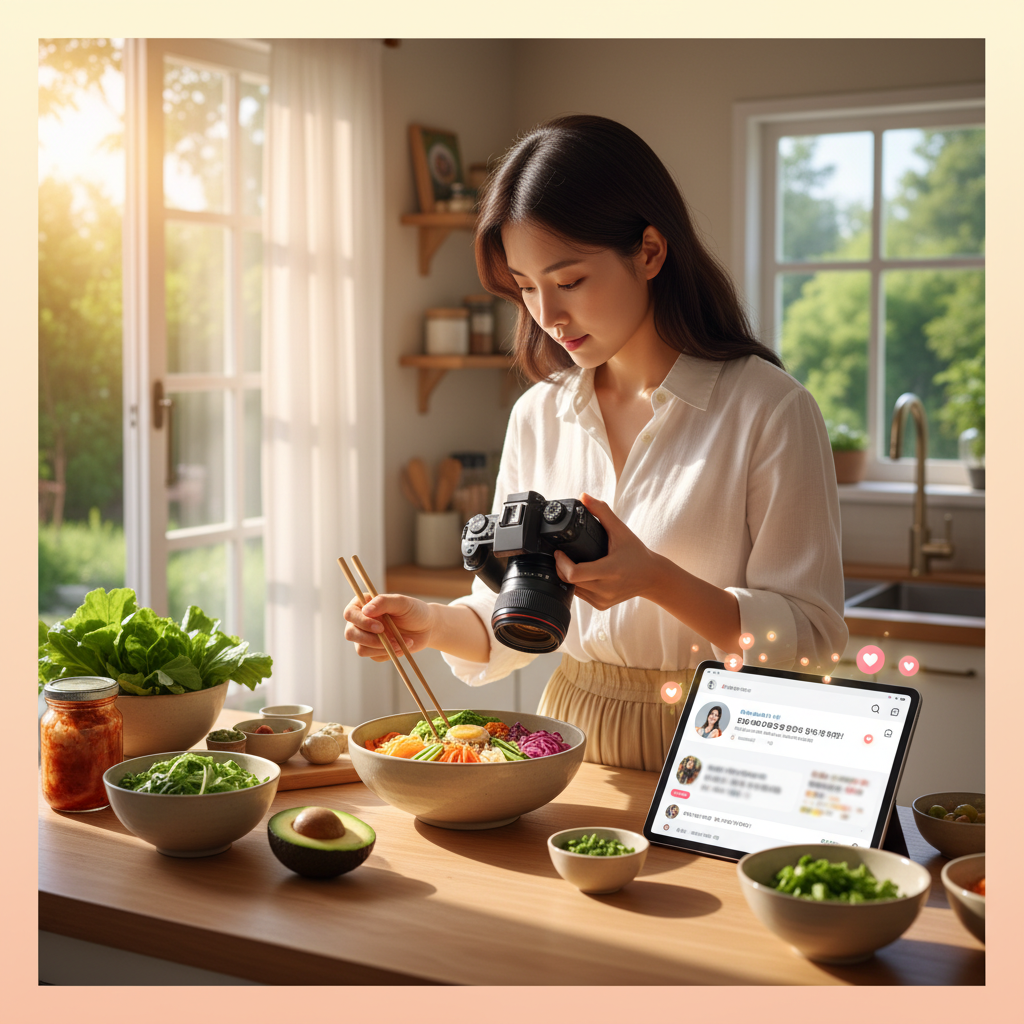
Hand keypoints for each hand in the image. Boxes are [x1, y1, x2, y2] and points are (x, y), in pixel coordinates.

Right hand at [343, 592, 434, 661]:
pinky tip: (401, 647)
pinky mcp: (374, 650)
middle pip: (351, 634)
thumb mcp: (402, 603)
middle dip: (370, 639)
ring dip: (382, 648)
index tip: (380, 627)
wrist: (426, 628)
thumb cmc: (414, 611)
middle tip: (391, 639)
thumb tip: (365, 610)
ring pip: (361, 649)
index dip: (362, 622)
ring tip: (401, 643)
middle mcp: (361, 621)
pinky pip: (374, 657)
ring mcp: (366, 637)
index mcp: (363, 605)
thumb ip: (384, 602)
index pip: (350, 614)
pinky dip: (389, 654)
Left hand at [552, 493, 662, 610]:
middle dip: (561, 566)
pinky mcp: (601, 605)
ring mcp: (602, 600)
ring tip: (572, 562)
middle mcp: (605, 588)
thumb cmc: (637, 554)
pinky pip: (580, 595)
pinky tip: (582, 573)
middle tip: (562, 554)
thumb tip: (584, 497)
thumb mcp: (621, 531)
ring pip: (572, 589)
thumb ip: (602, 512)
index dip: (562, 562)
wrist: (653, 577)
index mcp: (610, 570)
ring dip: (568, 576)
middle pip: (569, 581)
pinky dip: (576, 584)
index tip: (559, 551)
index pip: (574, 573)